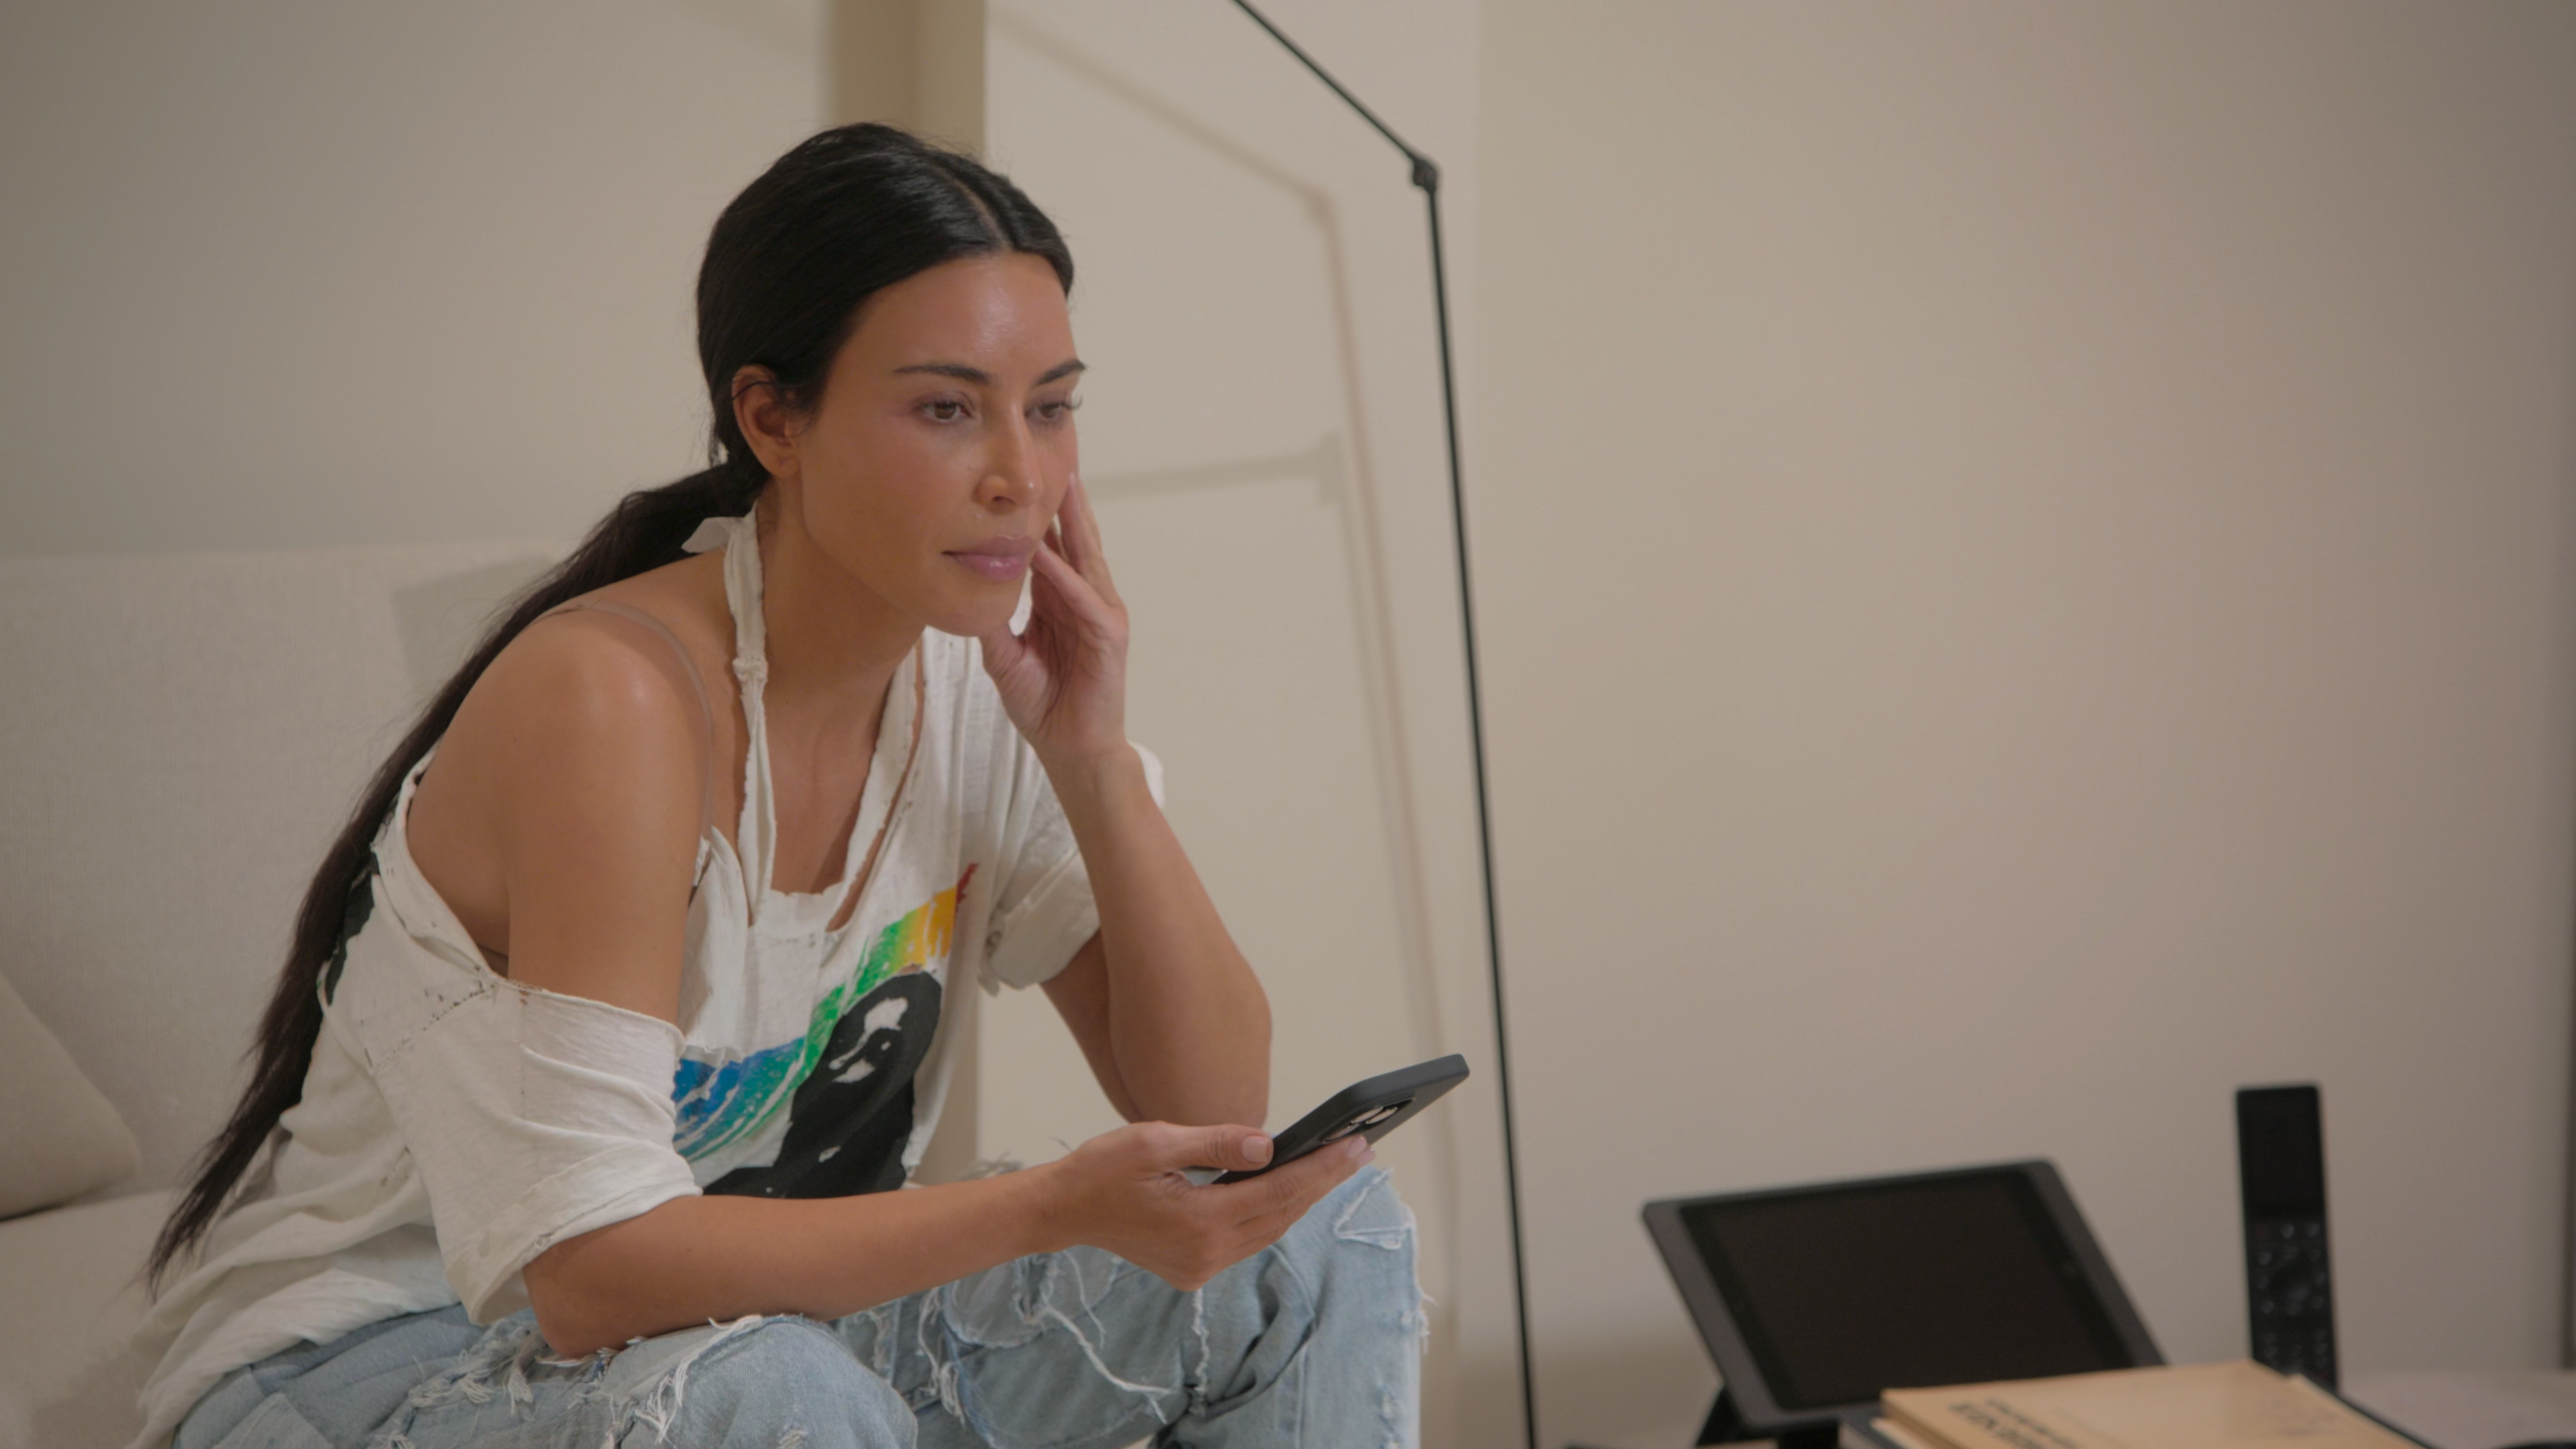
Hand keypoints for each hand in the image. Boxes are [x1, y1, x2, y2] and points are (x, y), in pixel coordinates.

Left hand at [978, 472, 1128, 769]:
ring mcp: (1100, 614)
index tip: (1023, 479)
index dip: (1038, 514)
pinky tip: (1048, 553)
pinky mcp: (1108, 636)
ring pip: (1084, 557)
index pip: (1051, 547)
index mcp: (1060, 601)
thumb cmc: (1044, 705)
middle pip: (1074, 540)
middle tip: (1052, 456)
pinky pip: (1083, 598)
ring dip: (1073, 521)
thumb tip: (964, 594)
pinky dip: (1065, 576)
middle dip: (1065, 500)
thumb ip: (991, 624)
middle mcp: (1084, 599)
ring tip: (1063, 482)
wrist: (1071, 748)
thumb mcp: (1005, 658)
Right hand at [1036, 1121, 1370, 1289]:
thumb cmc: (1102, 1168)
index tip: (1357, 1146)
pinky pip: (1247, 1240)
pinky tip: (1285, 1189)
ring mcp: (1200, 1267)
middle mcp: (1206, 1254)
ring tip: (1332, 1166)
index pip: (1279, 1191)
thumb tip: (1271, 1145)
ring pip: (1268, 1230)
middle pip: (1282, 1214)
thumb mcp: (1155, 1141)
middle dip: (1323, 1182)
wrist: (1062, 1210)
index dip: (1323, 1168)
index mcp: (1199, 1222)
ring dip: (1300, 1200)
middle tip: (1360, 1151)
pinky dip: (1270, 1214)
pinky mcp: (1192, 1269)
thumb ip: (1216, 1143)